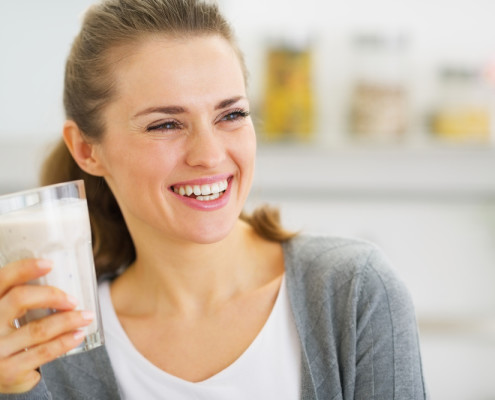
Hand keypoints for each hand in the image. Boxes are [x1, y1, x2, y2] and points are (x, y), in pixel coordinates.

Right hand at [0, 259, 93, 392]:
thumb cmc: (4, 339)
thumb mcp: (3, 316)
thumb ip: (17, 301)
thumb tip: (57, 278)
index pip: (3, 279)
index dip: (25, 268)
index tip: (50, 264)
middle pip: (20, 299)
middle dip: (52, 295)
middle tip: (73, 299)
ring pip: (38, 328)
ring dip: (68, 320)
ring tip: (87, 316)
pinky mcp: (9, 372)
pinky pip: (43, 352)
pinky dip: (65, 342)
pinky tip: (78, 335)